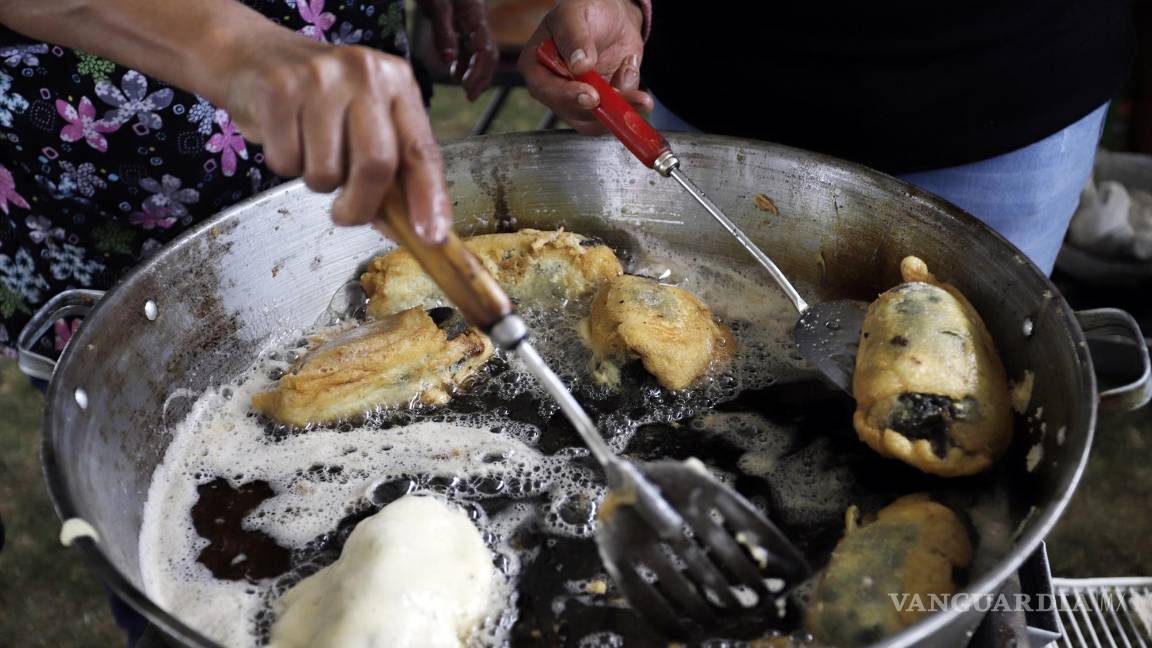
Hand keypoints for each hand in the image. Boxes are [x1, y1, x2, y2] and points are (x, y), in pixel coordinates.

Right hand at [223, 35, 450, 241]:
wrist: (251, 54)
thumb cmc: (318, 99)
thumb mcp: (364, 120)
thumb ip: (392, 169)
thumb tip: (409, 227)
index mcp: (398, 83)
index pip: (421, 150)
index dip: (429, 198)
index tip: (431, 236)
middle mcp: (365, 73)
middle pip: (376, 164)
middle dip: (361, 206)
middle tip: (346, 214)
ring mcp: (321, 77)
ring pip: (327, 172)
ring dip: (317, 182)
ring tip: (309, 152)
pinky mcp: (279, 88)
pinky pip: (287, 161)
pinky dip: (285, 165)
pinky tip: (284, 136)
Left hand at [416, 0, 496, 100]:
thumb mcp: (436, 6)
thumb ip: (444, 33)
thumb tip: (451, 61)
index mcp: (475, 14)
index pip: (485, 51)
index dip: (480, 74)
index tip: (468, 92)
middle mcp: (476, 18)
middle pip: (488, 53)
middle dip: (481, 76)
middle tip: (470, 96)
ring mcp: (469, 18)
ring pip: (479, 49)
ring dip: (473, 69)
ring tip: (463, 87)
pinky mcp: (460, 17)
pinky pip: (468, 42)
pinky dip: (464, 58)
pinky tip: (455, 69)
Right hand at [518, 0, 650, 133]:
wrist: (612, 15)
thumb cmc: (585, 8)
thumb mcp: (574, 14)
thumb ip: (574, 37)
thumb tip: (579, 65)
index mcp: (535, 65)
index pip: (545, 89)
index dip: (567, 97)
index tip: (591, 96)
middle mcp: (553, 88)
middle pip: (572, 111)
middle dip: (601, 108)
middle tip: (623, 95)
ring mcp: (577, 100)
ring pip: (596, 120)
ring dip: (621, 106)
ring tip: (632, 76)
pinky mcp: (600, 105)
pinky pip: (616, 114)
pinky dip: (629, 97)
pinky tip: (628, 66)